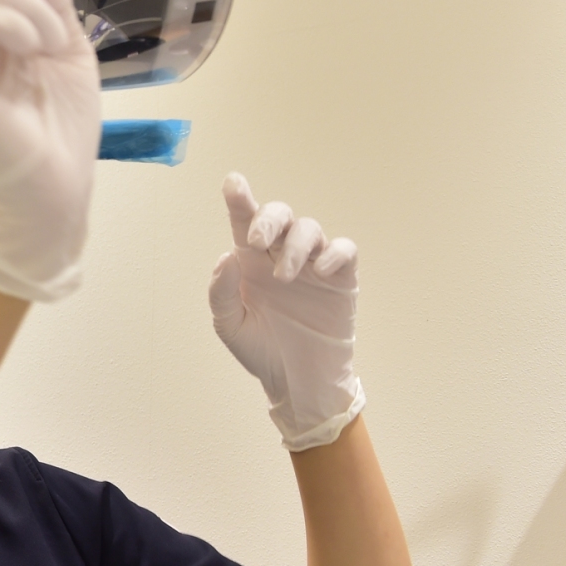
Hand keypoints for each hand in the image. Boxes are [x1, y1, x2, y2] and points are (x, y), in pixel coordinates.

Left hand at [209, 173, 364, 449]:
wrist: (295, 383)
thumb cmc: (261, 350)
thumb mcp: (230, 325)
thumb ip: (222, 291)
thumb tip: (226, 256)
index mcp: (250, 262)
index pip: (244, 222)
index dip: (240, 199)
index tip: (233, 182)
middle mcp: (281, 256)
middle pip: (280, 216)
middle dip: (268, 219)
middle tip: (256, 241)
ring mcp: (312, 266)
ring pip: (310, 229)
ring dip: (294, 245)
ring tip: (284, 275)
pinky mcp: (341, 280)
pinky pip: (343, 250)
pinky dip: (333, 253)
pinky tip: (319, 270)